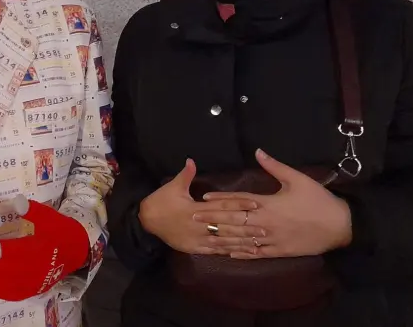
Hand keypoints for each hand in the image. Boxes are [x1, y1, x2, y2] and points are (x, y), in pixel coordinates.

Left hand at [0, 196, 88, 301]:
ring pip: (13, 285)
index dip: (5, 252)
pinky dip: (0, 292)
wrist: (77, 251)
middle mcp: (41, 268)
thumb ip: (33, 210)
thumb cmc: (59, 231)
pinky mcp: (36, 289)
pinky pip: (17, 294)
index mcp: (45, 249)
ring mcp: (38, 282)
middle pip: (14, 271)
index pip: (23, 252)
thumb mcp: (49, 216)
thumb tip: (17, 200)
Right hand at [139, 158, 263, 253]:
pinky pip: (214, 250)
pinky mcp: (195, 247)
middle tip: (266, 228)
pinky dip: (228, 251)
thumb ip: (185, 175)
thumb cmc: (161, 202)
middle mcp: (200, 225)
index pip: (222, 206)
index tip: (256, 204)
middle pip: (227, 226)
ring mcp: (198, 239)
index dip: (239, 204)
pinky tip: (241, 252)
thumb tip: (192, 160)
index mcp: (196, 209)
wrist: (146, 222)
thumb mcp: (172, 187)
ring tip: (258, 242)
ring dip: (242, 242)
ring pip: (224, 241)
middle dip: (247, 227)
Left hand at [199, 149, 352, 258]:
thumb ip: (275, 166)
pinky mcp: (280, 251)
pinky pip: (257, 254)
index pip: (238, 201)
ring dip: (222, 238)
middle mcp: (266, 223)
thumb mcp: (298, 179)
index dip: (220, 200)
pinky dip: (242, 253)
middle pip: (234, 221)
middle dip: (213, 219)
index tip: (203, 199)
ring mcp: (272, 239)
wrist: (340, 226)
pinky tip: (228, 254)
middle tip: (193, 218)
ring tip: (204, 236)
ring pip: (242, 240)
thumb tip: (258, 151)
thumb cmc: (319, 200)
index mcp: (269, 204)